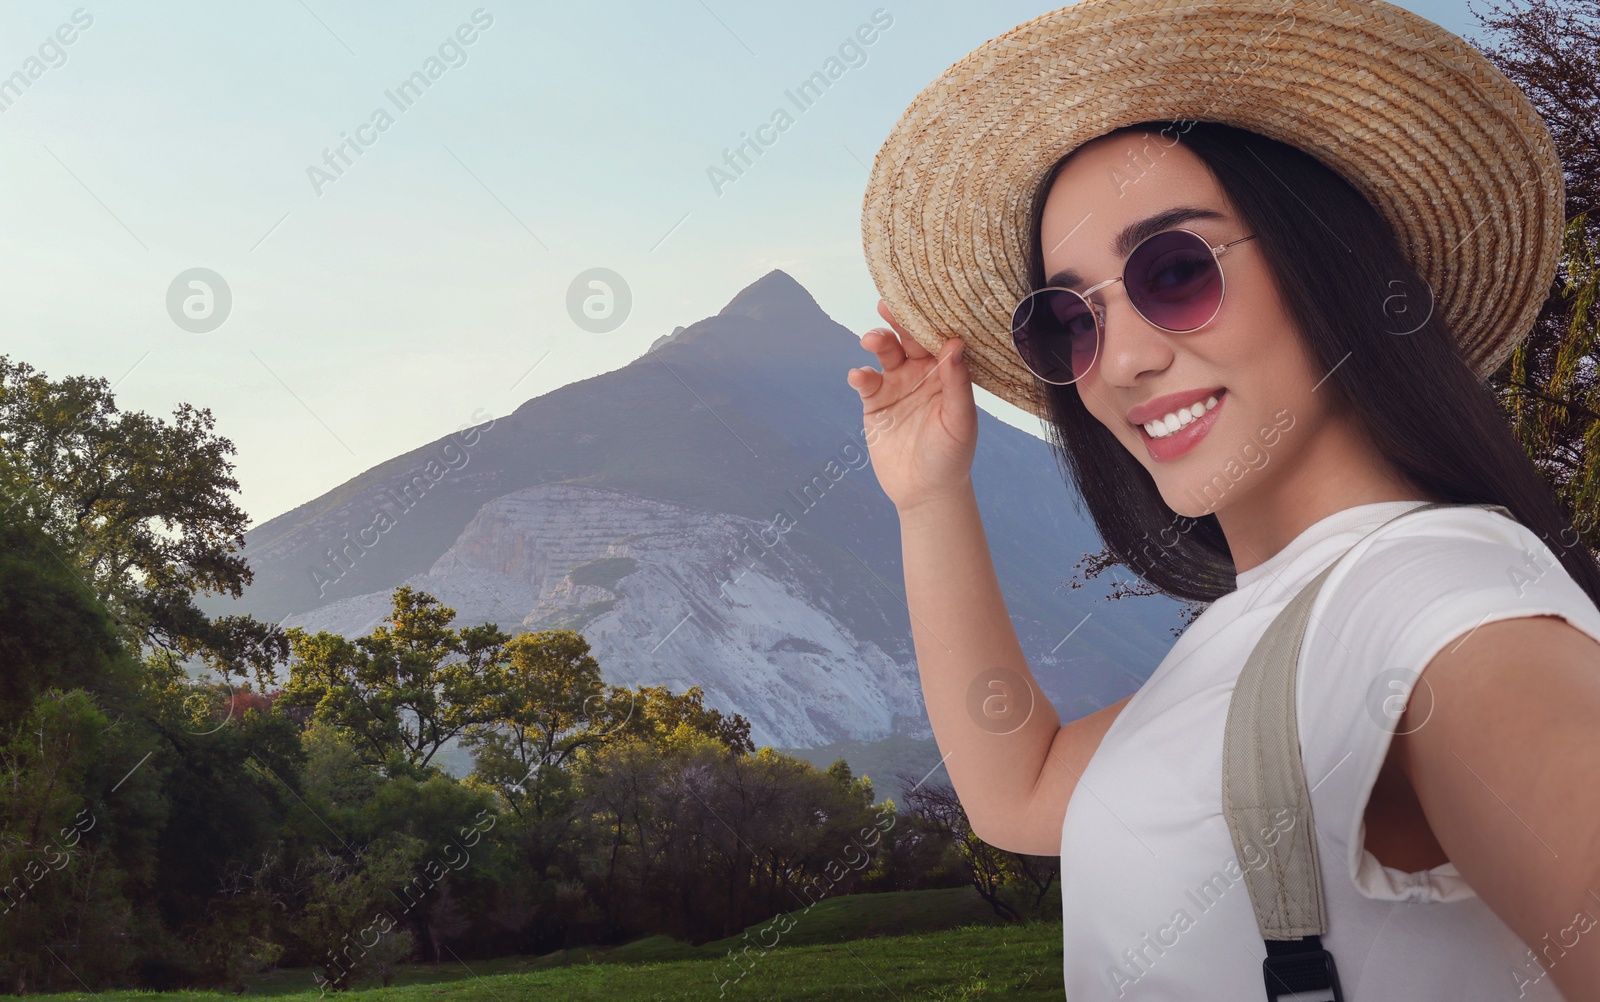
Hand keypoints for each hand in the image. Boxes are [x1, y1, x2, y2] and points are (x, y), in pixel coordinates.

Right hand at [846, 299, 977, 512]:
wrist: (925, 491)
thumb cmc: (952, 456)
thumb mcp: (960, 420)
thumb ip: (957, 383)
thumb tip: (954, 345)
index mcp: (947, 373)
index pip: (939, 338)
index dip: (932, 318)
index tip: (924, 299)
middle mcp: (922, 373)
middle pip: (909, 338)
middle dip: (899, 321)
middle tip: (888, 305)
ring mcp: (897, 386)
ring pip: (886, 354)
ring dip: (878, 342)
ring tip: (872, 339)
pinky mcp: (876, 403)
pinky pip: (866, 382)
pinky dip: (860, 375)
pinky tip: (859, 376)